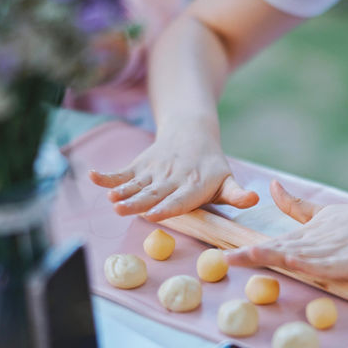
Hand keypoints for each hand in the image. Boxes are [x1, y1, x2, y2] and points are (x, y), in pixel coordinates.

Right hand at [89, 128, 258, 220]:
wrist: (192, 133)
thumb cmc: (211, 168)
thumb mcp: (227, 180)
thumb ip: (237, 194)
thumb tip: (255, 200)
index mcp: (194, 185)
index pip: (180, 198)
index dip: (166, 206)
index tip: (153, 214)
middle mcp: (172, 178)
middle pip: (154, 193)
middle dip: (137, 202)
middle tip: (122, 210)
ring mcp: (154, 171)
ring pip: (136, 184)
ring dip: (121, 191)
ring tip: (109, 199)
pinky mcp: (140, 166)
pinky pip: (122, 171)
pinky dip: (107, 175)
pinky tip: (91, 177)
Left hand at [225, 180, 347, 278]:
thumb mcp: (325, 213)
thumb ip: (296, 206)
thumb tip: (271, 185)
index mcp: (307, 233)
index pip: (273, 243)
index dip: (249, 251)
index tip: (225, 256)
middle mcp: (315, 241)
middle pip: (278, 249)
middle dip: (251, 255)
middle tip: (224, 259)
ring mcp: (331, 250)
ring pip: (297, 255)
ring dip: (271, 256)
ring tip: (247, 257)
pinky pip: (325, 264)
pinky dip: (306, 263)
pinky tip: (291, 262)